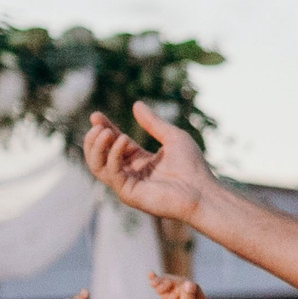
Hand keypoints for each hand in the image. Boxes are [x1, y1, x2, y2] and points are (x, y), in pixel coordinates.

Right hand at [84, 103, 217, 223]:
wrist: (202, 191)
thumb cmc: (192, 167)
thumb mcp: (172, 137)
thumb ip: (153, 123)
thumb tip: (137, 104)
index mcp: (140, 161)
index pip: (114, 144)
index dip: (103, 129)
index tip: (96, 115)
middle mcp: (131, 174)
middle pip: (101, 155)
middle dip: (95, 138)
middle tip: (99, 125)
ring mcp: (128, 185)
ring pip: (98, 166)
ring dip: (97, 147)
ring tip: (106, 131)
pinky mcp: (129, 194)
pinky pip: (112, 174)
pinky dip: (113, 156)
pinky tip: (122, 141)